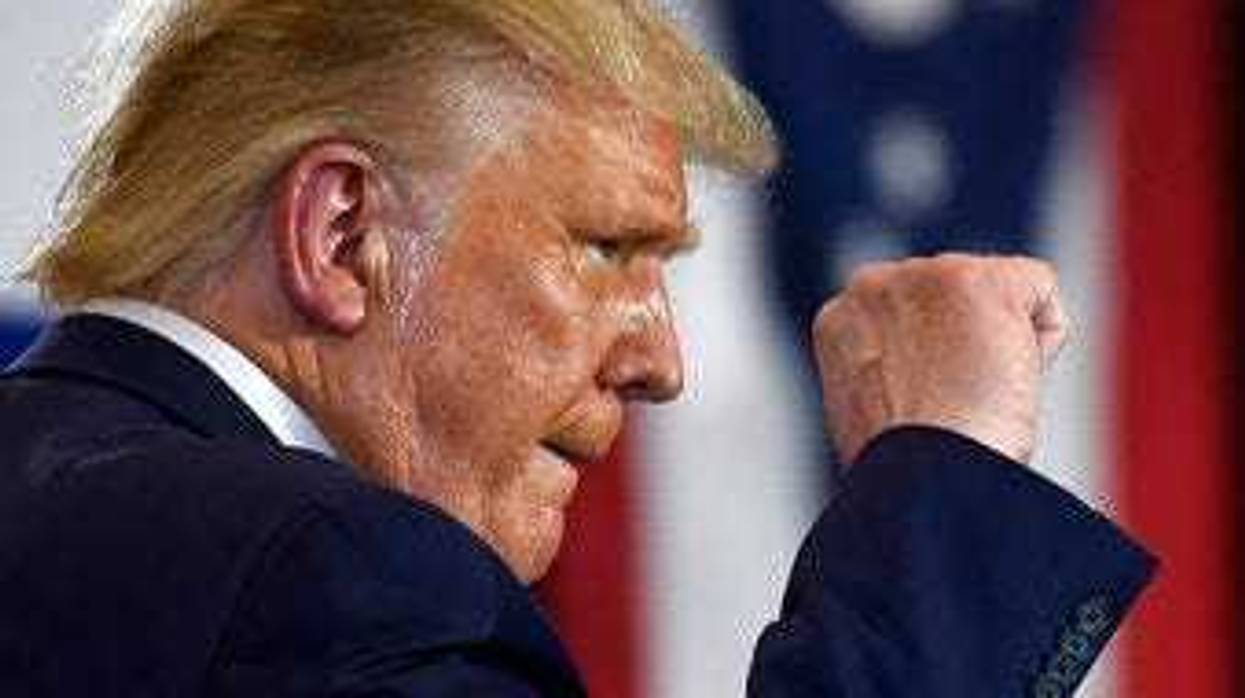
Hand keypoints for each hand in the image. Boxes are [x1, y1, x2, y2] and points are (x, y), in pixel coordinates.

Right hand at [812, 254, 1067, 464]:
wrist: (923, 483)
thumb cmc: (906, 475)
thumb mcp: (874, 415)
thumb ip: (891, 370)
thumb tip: (930, 374)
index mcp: (840, 319)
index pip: (915, 317)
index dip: (936, 369)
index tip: (925, 411)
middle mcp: (871, 285)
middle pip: (958, 300)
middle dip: (967, 350)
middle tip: (951, 410)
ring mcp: (923, 277)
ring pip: (1001, 299)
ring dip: (1001, 351)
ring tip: (971, 400)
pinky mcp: (978, 280)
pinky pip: (1042, 293)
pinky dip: (1042, 344)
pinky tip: (1004, 382)